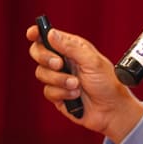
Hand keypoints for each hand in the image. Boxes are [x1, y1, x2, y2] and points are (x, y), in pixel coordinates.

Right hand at [27, 25, 142, 143]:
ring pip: (41, 73)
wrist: (111, 110)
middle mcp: (64, 61)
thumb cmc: (108, 83)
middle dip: (46, 58)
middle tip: (59, 64)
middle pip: (38, 53)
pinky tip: (75, 95)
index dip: (37, 33)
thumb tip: (51, 33)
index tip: (31, 34)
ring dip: (60, 80)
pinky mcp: (57, 94)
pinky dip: (62, 93)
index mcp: (73, 48)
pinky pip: (48, 91)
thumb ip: (70, 47)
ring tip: (77, 84)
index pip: (50, 36)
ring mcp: (59, 78)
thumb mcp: (92, 61)